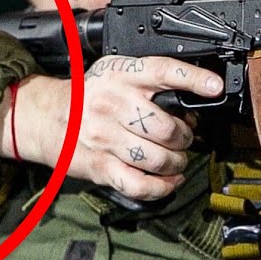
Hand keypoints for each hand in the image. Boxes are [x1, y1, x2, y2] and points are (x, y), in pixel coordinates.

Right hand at [0, 55, 222, 199]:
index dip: (194, 80)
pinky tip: (169, 181)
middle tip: (184, 138)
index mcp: (120, 75)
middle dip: (185, 137)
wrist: (45, 116)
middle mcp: (111, 103)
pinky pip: (139, 183)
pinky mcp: (99, 165)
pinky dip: (162, 188)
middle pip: (166, 128)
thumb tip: (190, 106)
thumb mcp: (115, 74)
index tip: (215, 88)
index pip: (163, 71)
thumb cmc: (88, 96)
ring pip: (157, 159)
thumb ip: (148, 84)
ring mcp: (104, 137)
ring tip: (177, 160)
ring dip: (176, 163)